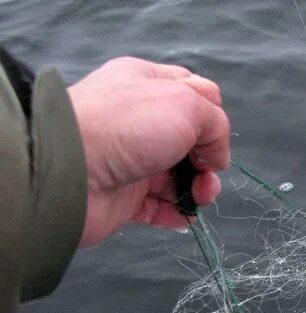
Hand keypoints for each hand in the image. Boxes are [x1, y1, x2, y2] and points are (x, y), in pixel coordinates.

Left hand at [67, 57, 230, 246]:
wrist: (70, 172)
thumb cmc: (127, 127)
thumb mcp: (187, 105)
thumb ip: (216, 125)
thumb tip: (216, 157)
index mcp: (148, 85)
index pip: (193, 93)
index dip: (212, 113)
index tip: (212, 134)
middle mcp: (139, 121)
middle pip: (192, 140)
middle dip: (209, 158)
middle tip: (207, 171)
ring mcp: (132, 160)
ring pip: (181, 176)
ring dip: (199, 189)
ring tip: (199, 197)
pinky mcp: (125, 198)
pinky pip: (162, 207)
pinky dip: (178, 213)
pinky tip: (185, 215)